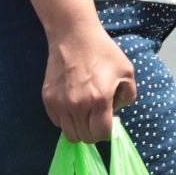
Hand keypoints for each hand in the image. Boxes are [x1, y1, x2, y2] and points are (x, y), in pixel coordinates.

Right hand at [43, 22, 135, 143]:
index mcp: (99, 99)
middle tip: (99, 118)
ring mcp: (60, 104)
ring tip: (87, 112)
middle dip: (94, 132)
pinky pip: (57, 122)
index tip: (110, 122)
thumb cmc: (104, 53)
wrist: (74, 37)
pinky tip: (75, 104)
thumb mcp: (126, 71)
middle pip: (84, 137)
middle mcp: (77, 106)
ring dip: (80, 127)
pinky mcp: (48, 100)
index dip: (108, 132)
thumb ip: (127, 96)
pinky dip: (67, 119)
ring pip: (69, 133)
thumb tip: (116, 115)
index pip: (101, 134)